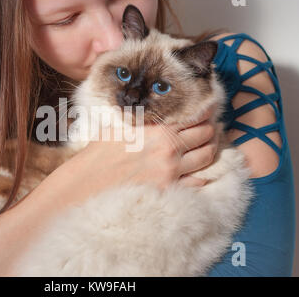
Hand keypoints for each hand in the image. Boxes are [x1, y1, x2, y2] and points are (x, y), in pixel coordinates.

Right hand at [43, 106, 218, 204]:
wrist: (88, 182)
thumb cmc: (99, 153)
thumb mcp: (119, 126)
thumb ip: (141, 118)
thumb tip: (148, 109)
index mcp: (158, 130)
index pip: (195, 117)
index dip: (206, 112)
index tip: (208, 111)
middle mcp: (169, 150)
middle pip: (206, 136)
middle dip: (211, 130)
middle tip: (209, 129)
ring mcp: (171, 172)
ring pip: (207, 158)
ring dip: (210, 150)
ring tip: (206, 147)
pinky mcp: (168, 190)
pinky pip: (197, 182)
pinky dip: (201, 175)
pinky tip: (196, 170)